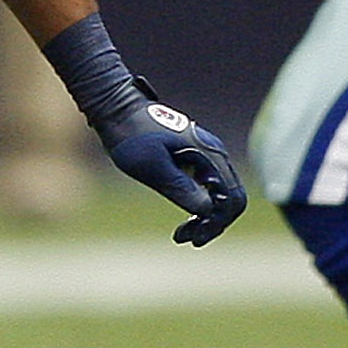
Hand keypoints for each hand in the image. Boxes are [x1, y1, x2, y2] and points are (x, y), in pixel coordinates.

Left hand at [42, 13, 245, 244]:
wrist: (115, 109)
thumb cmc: (130, 135)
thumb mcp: (152, 166)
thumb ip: (180, 188)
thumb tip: (208, 212)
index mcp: (209, 154)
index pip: (231, 198)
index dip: (218, 222)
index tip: (195, 237)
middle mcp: (213, 153)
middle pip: (228, 198)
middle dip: (212, 222)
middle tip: (187, 239)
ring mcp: (204, 154)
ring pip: (218, 193)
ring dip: (205, 216)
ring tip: (182, 234)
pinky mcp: (192, 157)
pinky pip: (206, 186)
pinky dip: (198, 204)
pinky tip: (184, 217)